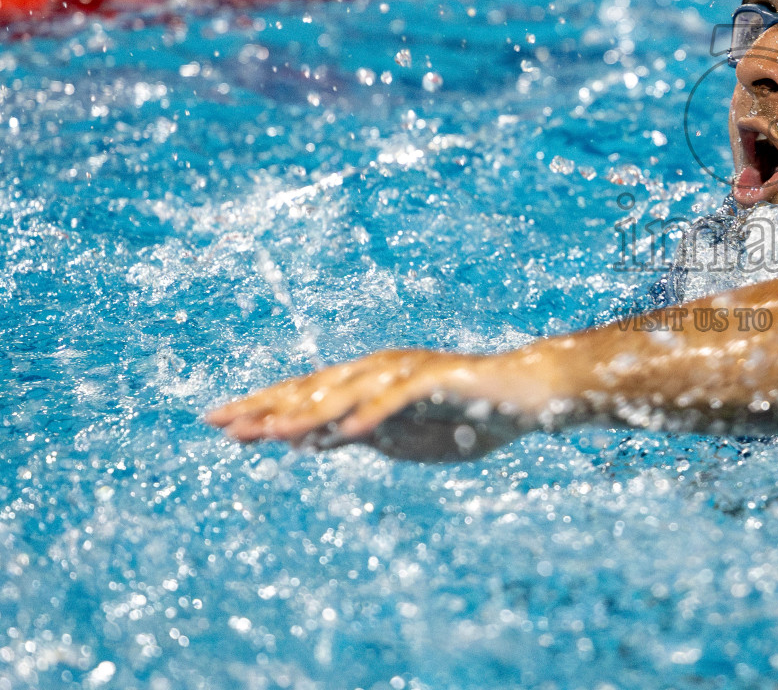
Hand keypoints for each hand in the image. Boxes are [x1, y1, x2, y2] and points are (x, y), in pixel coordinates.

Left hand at [205, 348, 514, 447]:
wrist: (527, 395)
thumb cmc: (466, 418)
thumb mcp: (402, 438)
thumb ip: (357, 434)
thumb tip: (308, 441)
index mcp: (368, 382)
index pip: (306, 394)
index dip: (262, 408)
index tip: (217, 423)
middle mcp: (381, 369)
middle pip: (316, 387)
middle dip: (268, 405)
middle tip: (220, 421)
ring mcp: (409, 371)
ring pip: (350, 391)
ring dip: (311, 412)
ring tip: (275, 433)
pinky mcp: (440, 379)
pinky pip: (401, 398)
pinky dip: (373, 413)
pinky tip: (346, 432)